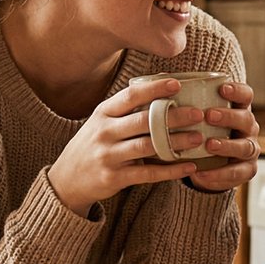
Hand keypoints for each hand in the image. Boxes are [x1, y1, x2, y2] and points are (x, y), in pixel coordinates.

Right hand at [48, 78, 200, 215]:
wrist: (66, 180)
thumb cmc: (92, 145)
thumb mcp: (101, 122)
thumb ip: (125, 110)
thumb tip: (162, 88)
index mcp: (103, 113)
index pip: (130, 96)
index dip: (154, 88)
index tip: (177, 83)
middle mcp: (104, 132)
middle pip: (144, 120)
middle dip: (173, 116)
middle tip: (198, 114)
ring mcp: (108, 156)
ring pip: (148, 146)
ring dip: (175, 142)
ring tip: (198, 138)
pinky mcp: (114, 178)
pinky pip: (147, 174)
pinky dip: (170, 170)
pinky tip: (188, 166)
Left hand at [185, 80, 260, 192]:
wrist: (204, 166)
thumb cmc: (199, 133)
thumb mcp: (194, 118)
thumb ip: (183, 102)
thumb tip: (159, 79)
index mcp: (238, 110)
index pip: (245, 95)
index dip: (237, 90)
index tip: (221, 88)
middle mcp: (248, 128)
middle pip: (246, 118)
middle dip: (229, 116)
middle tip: (209, 115)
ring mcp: (249, 150)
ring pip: (245, 146)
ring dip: (227, 145)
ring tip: (209, 145)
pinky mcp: (245, 171)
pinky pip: (236, 173)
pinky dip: (219, 175)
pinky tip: (201, 174)